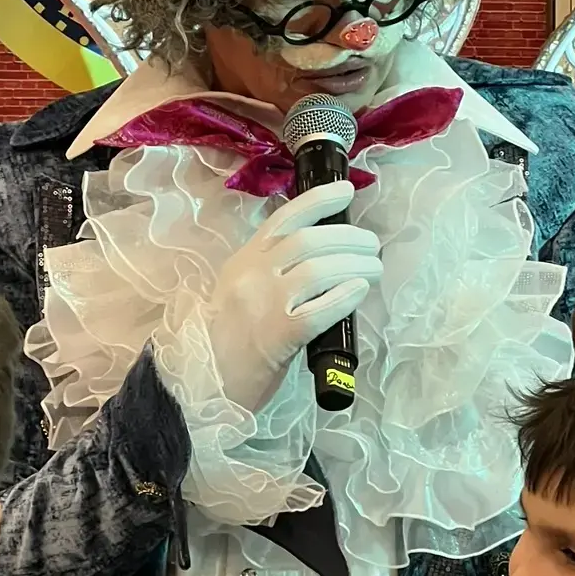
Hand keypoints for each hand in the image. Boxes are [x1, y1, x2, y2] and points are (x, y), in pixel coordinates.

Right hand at [202, 181, 381, 410]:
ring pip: (319, 270)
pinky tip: (359, 292)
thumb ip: (269, 272)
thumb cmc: (224, 341)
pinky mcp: (277, 336)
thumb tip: (319, 256)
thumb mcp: (238, 292)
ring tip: (373, 269)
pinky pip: (318, 310)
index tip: (346, 192)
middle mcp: (253, 275)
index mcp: (244, 261)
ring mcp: (264, 304)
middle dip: (349, 238)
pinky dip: (344, 297)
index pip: (284, 219)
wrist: (201, 383)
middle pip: (309, 241)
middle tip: (371, 246)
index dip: (319, 201)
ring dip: (355, 265)